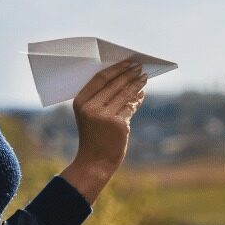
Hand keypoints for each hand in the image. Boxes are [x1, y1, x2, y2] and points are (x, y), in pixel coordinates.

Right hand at [59, 60, 147, 203]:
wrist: (94, 162)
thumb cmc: (93, 137)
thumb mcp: (91, 116)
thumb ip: (103, 98)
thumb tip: (126, 79)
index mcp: (80, 102)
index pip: (100, 79)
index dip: (116, 69)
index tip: (128, 63)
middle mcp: (91, 108)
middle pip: (114, 84)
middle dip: (129, 74)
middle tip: (140, 68)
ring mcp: (104, 116)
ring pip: (125, 94)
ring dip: (136, 85)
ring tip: (144, 78)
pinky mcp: (118, 125)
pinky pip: (130, 107)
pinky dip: (137, 100)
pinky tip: (141, 95)